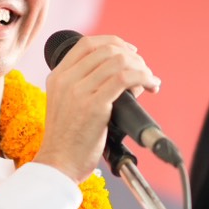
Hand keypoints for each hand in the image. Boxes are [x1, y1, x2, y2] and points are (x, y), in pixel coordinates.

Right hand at [35, 35, 158, 182]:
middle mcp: (66, 80)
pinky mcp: (93, 105)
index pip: (87, 44)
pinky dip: (144, 77)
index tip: (130, 52)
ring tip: (150, 81)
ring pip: (118, 61)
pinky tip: (151, 86)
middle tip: (144, 71)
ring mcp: (79, 91)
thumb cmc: (68, 142)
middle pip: (106, 50)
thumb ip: (87, 88)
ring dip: (142, 67)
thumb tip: (127, 78)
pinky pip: (124, 78)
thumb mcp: (67, 105)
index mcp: (57, 77)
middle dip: (133, 57)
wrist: (58, 165)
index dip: (113, 42)